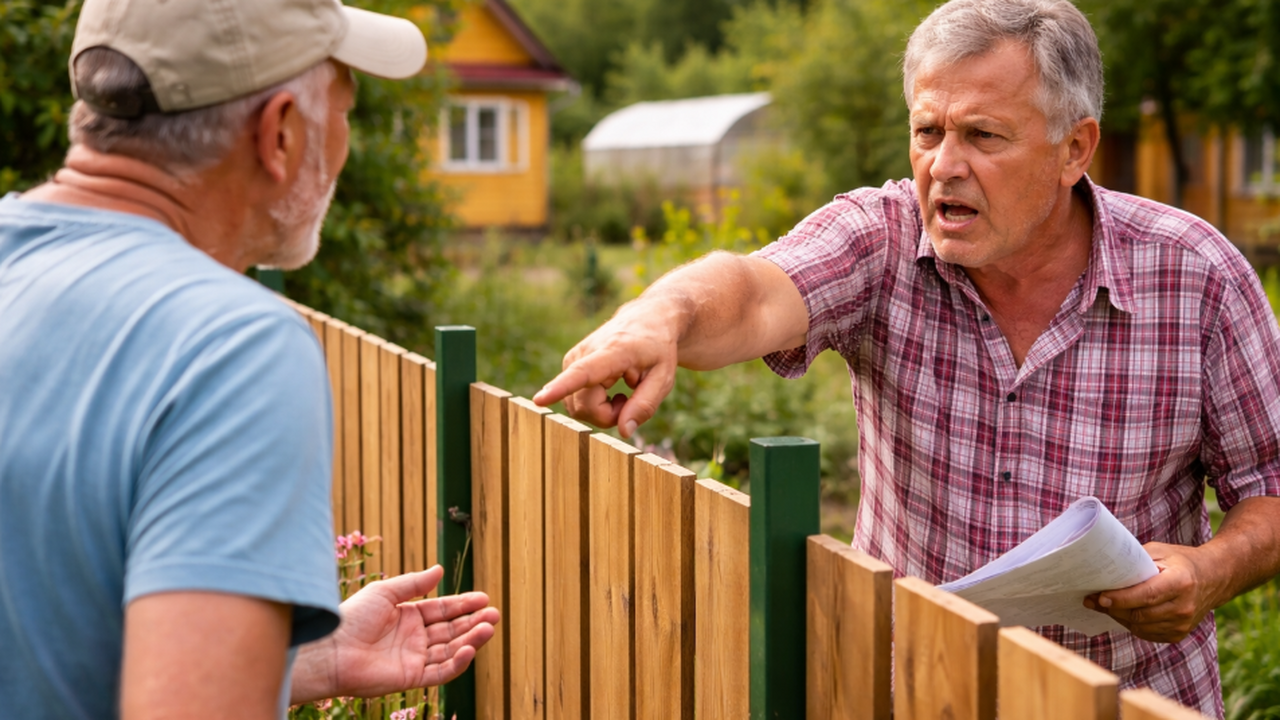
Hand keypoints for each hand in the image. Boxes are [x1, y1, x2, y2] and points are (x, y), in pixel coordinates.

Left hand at [292, 565, 499, 702]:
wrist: (331, 649)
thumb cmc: (352, 617)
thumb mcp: (385, 592)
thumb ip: (414, 584)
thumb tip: (440, 570)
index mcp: (408, 616)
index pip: (443, 610)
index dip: (463, 604)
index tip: (484, 598)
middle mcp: (414, 638)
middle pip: (451, 630)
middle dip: (473, 622)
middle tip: (494, 614)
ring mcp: (414, 658)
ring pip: (450, 650)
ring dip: (471, 640)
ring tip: (489, 628)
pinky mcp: (411, 677)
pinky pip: (440, 672)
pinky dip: (457, 662)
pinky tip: (469, 649)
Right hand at [533, 304, 679, 437]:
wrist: (646, 318)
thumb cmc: (658, 349)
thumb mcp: (664, 378)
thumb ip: (644, 405)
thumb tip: (623, 431)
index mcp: (613, 352)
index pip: (583, 373)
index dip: (561, 389)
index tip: (540, 399)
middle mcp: (585, 352)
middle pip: (584, 406)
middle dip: (608, 416)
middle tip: (630, 401)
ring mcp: (573, 357)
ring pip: (578, 406)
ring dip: (602, 410)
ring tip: (622, 391)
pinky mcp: (569, 363)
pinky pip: (576, 399)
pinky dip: (595, 403)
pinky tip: (611, 387)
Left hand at [1083, 542, 1221, 642]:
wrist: (1213, 578)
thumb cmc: (1180, 561)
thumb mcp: (1159, 551)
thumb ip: (1135, 562)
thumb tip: (1104, 571)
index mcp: (1180, 582)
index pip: (1146, 595)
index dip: (1121, 599)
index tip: (1099, 597)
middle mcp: (1184, 607)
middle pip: (1139, 614)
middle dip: (1112, 608)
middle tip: (1092, 599)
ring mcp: (1183, 624)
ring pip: (1140, 627)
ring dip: (1118, 617)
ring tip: (1104, 605)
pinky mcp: (1179, 634)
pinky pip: (1146, 634)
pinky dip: (1131, 624)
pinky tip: (1123, 612)